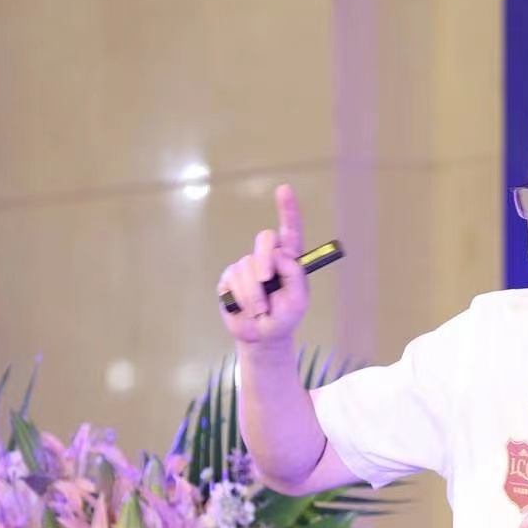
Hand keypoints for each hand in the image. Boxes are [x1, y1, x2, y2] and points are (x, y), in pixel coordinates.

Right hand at [217, 184, 309, 346]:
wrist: (261, 337)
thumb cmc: (283, 318)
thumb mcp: (298, 301)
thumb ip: (295, 276)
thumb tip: (281, 255)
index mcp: (289, 260)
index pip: (290, 231)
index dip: (287, 209)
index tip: (284, 189)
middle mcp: (267, 258)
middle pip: (265, 239)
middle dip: (265, 260)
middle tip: (266, 280)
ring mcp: (247, 266)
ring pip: (248, 266)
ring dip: (255, 293)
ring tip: (260, 311)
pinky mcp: (229, 278)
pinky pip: (233, 280)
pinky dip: (242, 298)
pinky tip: (246, 308)